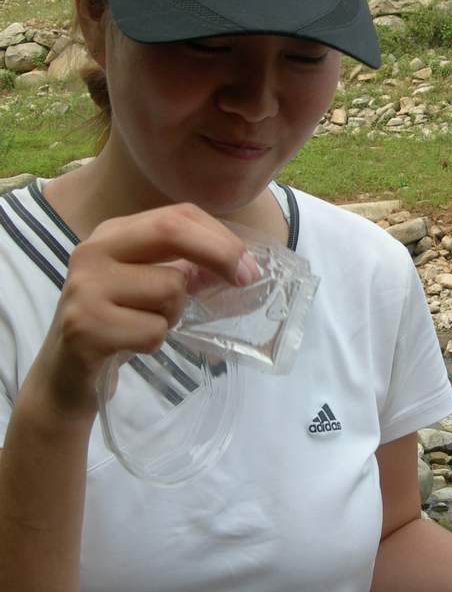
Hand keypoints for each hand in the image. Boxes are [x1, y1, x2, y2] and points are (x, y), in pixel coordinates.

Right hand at [30, 203, 253, 418]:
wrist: (63, 375)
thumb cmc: (116, 324)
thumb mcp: (147, 287)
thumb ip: (184, 269)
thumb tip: (239, 263)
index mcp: (113, 234)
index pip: (177, 215)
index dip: (220, 236)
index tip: (247, 264)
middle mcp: (93, 251)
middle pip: (171, 230)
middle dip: (219, 253)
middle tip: (245, 279)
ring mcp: (85, 287)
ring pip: (169, 289)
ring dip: (173, 315)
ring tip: (145, 324)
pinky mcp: (85, 327)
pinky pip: (153, 330)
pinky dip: (154, 342)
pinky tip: (129, 345)